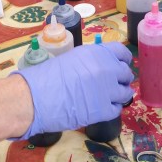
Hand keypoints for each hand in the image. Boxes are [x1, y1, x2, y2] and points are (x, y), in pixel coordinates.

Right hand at [14, 41, 134, 137]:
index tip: (121, 65)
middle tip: (113, 85)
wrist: (36, 97)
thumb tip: (103, 66)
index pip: (122, 52)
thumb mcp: (72, 59)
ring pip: (126, 92)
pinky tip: (102, 109)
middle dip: (121, 79)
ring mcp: (107, 90)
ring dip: (120, 95)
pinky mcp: (103, 110)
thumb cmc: (47, 77)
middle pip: (126, 73)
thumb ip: (91, 60)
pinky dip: (112, 109)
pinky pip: (117, 109)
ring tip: (110, 98)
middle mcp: (106, 68)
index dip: (123, 60)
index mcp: (97, 53)